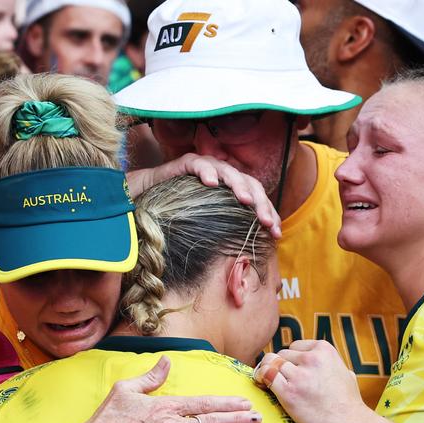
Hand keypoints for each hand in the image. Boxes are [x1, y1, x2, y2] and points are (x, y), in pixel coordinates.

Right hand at [74, 356, 261, 422]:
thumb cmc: (107, 419)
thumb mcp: (126, 389)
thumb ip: (151, 376)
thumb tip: (168, 361)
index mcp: (165, 407)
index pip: (203, 404)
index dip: (226, 403)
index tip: (242, 402)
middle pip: (212, 422)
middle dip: (237, 418)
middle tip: (257, 417)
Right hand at [129, 154, 281, 237]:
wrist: (147, 198)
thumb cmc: (180, 215)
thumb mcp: (208, 227)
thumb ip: (226, 234)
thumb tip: (246, 258)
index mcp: (234, 190)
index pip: (258, 198)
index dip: (269, 214)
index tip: (276, 234)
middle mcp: (224, 177)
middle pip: (249, 184)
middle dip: (260, 203)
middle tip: (266, 222)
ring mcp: (207, 168)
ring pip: (228, 172)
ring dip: (238, 186)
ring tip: (245, 201)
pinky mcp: (186, 163)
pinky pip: (199, 165)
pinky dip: (206, 172)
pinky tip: (210, 183)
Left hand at [254, 340, 370, 422]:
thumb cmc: (348, 403)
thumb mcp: (344, 372)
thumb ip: (330, 363)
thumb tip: (321, 361)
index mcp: (324, 349)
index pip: (294, 347)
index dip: (290, 360)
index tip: (290, 372)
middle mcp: (311, 358)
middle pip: (281, 355)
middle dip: (279, 367)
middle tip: (280, 381)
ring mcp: (300, 375)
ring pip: (270, 363)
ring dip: (266, 372)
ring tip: (266, 382)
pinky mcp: (289, 392)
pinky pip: (265, 376)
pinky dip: (260, 378)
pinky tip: (262, 384)